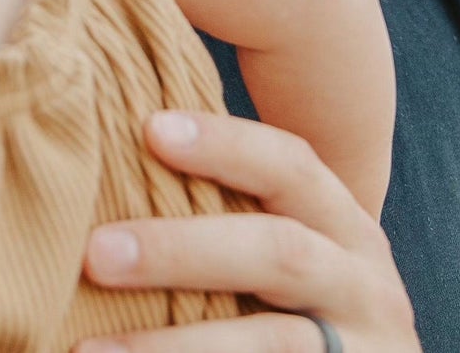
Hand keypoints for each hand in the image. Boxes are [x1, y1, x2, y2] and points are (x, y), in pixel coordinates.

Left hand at [74, 111, 418, 351]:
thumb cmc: (300, 312)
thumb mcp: (294, 258)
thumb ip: (231, 216)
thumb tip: (115, 165)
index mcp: (343, 227)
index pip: (290, 164)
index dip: (224, 143)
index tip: (150, 128)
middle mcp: (365, 285)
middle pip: (277, 252)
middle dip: (180, 250)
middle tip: (96, 254)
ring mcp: (365, 352)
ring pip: (273, 345)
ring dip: (173, 347)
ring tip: (95, 350)